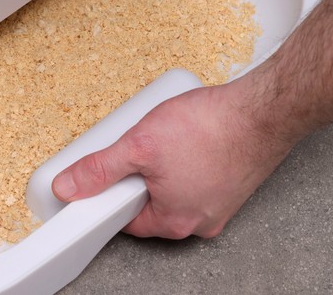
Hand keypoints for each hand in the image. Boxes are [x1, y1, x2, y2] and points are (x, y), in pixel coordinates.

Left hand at [50, 78, 292, 238]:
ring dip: (165, 166)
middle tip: (141, 146)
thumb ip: (100, 169)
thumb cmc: (212, 128)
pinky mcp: (234, 184)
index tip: (109, 171)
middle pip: (151, 203)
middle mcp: (201, 221)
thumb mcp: (139, 144)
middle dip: (141, 175)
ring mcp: (221, 204)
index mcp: (174, 222)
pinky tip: (189, 137)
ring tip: (167, 137)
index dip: (112, 192)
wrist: (262, 111)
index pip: (126, 219)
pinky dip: (189, 160)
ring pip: (176, 188)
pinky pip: (199, 178)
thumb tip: (69, 187)